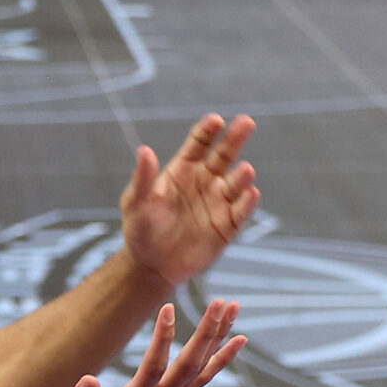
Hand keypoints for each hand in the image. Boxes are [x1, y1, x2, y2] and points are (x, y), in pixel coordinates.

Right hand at [40, 301, 244, 386]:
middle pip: (189, 366)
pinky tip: (235, 340)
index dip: (162, 339)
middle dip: (207, 333)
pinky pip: (200, 380)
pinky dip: (219, 360)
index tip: (169, 307)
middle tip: (224, 302)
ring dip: (218, 339)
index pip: (154, 369)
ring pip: (200, 370)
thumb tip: (87, 381)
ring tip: (235, 308)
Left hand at [120, 113, 260, 285]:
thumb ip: (143, 178)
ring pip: (236, 183)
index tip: (216, 121)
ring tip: (245, 169)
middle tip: (246, 122)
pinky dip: (248, 202)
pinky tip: (251, 193)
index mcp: (183, 169)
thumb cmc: (141, 229)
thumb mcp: (136, 202)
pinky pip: (241, 211)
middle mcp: (205, 181)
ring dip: (242, 175)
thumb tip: (144, 150)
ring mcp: (218, 202)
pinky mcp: (227, 226)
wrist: (151, 266)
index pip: (199, 143)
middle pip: (224, 155)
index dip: (208, 130)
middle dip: (235, 139)